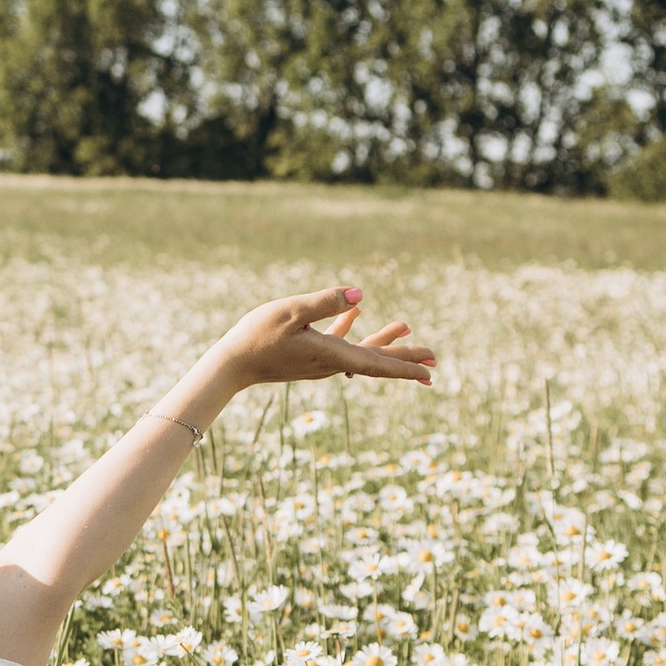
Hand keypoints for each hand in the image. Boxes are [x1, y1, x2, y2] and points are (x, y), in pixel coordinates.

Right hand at [209, 285, 435, 396]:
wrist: (231, 364)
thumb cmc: (256, 337)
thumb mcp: (291, 312)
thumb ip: (326, 301)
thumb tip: (361, 295)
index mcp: (332, 355)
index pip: (377, 363)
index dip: (405, 365)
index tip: (429, 370)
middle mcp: (331, 363)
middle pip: (376, 361)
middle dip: (405, 359)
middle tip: (434, 361)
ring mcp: (320, 361)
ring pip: (361, 352)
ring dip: (383, 340)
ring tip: (405, 325)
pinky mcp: (309, 355)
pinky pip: (340, 343)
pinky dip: (352, 330)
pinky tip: (357, 312)